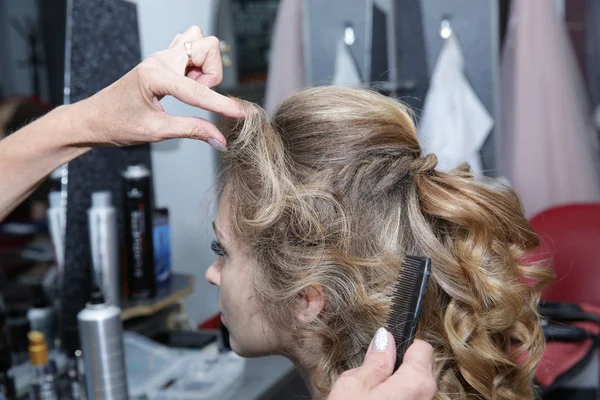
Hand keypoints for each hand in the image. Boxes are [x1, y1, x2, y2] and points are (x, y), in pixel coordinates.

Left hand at [76, 25, 242, 149]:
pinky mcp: (163, 60)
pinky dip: (197, 63)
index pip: (198, 90)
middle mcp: (159, 60)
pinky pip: (189, 47)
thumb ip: (192, 131)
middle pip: (206, 46)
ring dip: (205, 65)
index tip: (240, 113)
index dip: (222, 104)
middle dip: (211, 74)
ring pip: (199, 41)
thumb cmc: (117, 124)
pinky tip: (188, 82)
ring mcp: (161, 57)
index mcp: (155, 76)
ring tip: (193, 87)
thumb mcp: (157, 131)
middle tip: (198, 96)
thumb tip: (220, 139)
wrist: (93, 119)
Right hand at [329, 328, 436, 399]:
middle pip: (420, 369)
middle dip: (397, 367)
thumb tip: (384, 338)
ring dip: (396, 387)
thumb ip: (374, 361)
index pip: (422, 347)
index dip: (401, 344)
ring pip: (414, 388)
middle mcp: (428, 397)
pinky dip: (397, 398)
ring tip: (370, 396)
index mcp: (416, 382)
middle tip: (369, 378)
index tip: (384, 347)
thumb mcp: (353, 386)